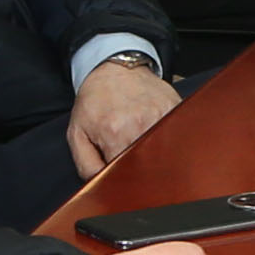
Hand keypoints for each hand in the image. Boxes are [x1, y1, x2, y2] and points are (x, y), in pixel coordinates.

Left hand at [68, 55, 177, 179]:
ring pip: (166, 150)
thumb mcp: (77, 133)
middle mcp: (141, 124)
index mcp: (115, 133)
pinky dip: (170, 139)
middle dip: (143, 170)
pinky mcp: (175, 107)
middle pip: (149, 164)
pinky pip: (177, 133)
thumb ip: (86, 165)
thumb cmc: (95, 100)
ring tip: (148, 150)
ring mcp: (162, 114)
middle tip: (135, 165)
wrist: (113, 68)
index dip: (125, 181)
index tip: (123, 179)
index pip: (126, 173)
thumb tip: (100, 186)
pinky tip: (160, 136)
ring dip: (158, 155)